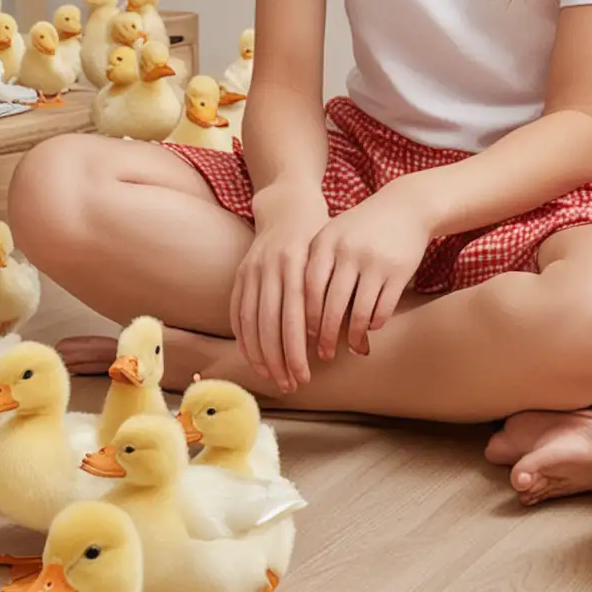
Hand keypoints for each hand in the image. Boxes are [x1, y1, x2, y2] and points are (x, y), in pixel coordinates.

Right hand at [231, 181, 329, 393]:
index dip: (296, 352)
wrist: (289, 206)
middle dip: (279, 360)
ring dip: (260, 355)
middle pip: (270, 326)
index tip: (305, 377)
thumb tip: (354, 343)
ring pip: (251, 322)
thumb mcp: (332, 261)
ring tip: (272, 378)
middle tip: (290, 385)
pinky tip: (252, 357)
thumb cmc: (321, 239)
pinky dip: (243, 337)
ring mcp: (251, 270)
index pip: (293, 321)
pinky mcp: (240, 273)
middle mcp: (270, 269)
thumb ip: (334, 297)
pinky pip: (237, 311)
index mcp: (296, 266)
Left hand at [305, 183, 431, 361]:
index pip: (308, 289)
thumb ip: (316, 266)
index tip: (304, 336)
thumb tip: (301, 316)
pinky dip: (375, 323)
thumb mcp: (334, 236)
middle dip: (326, 336)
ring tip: (351, 347)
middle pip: (331, 306)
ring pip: (359, 313)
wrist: (406, 206)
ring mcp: (374, 261)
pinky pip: (383, 309)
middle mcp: (347, 251)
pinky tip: (372, 327)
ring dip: (354, 336)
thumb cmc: (361, 228)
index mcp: (325, 242)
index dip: (305, 317)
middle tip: (324, 355)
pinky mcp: (398, 271)